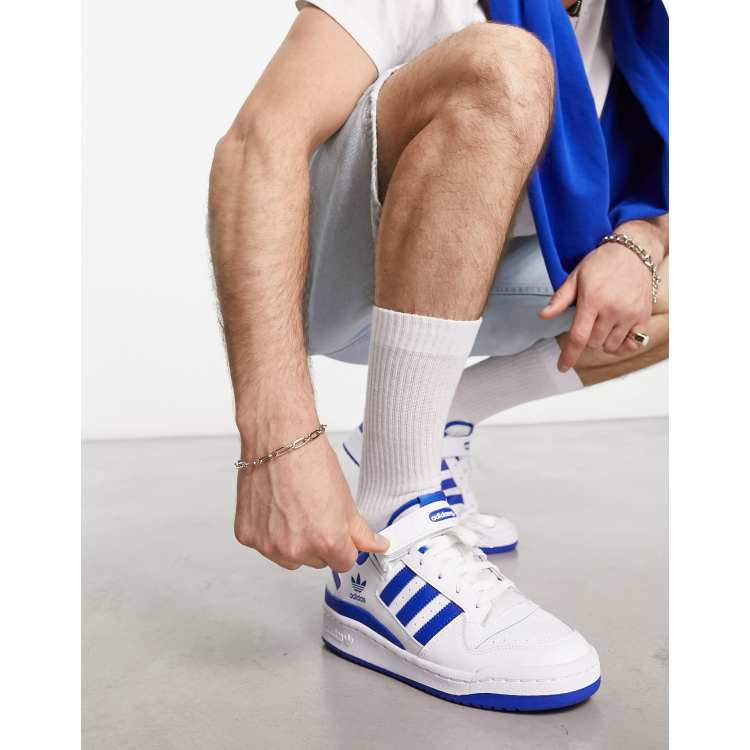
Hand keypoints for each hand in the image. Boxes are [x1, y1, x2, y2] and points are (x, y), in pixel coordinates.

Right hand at [233, 432, 388, 571]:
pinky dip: (269, 531)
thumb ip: (360, 532)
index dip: (343, 545)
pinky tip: (274, 507)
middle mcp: (296, 550)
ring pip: (289, 558)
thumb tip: (377, 546)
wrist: (278, 438)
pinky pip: (265, 545)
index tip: (337, 531)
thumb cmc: (310, 461)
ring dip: (293, 542)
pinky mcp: (247, 536)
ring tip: (293, 508)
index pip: (343, 563)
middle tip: (313, 511)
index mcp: (327, 542)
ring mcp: (268, 545)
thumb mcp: (345, 498)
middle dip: (318, 543)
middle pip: (316, 562)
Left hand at [539, 227, 661, 370]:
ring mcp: (630, 314)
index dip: (569, 356)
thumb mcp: (576, 276)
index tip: (562, 367)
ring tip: (602, 323)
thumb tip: (543, 316)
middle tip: (589, 321)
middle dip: (587, 339)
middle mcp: (613, 309)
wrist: (634, 252)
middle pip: (594, 344)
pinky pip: (631, 342)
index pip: (578, 337)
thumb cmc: (602, 263)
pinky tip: (617, 329)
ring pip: (612, 346)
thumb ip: (560, 299)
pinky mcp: (643, 316)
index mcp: (592, 300)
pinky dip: (622, 341)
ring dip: (603, 341)